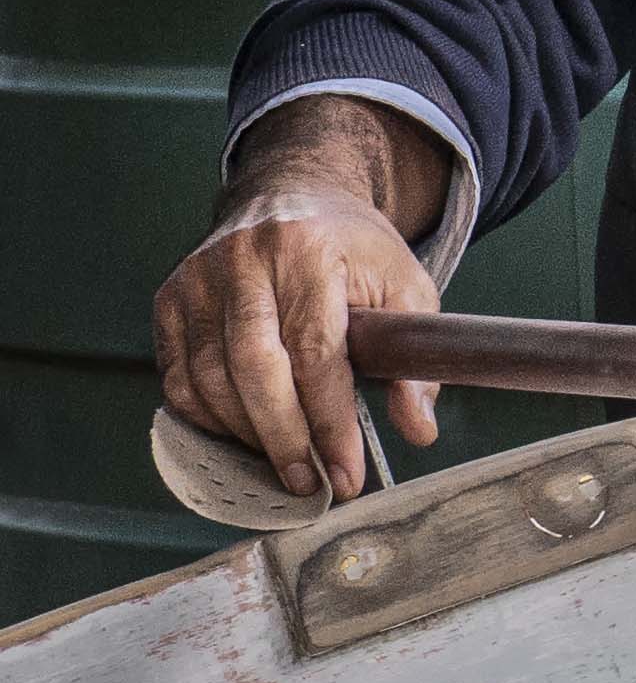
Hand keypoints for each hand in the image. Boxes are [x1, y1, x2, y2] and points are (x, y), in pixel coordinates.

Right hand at [154, 96, 450, 500]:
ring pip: (208, 381)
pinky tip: (245, 437)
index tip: (347, 474)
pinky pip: (178, 378)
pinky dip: (208, 419)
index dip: (330, 422)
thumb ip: (413, 360)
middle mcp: (243, 261)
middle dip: (284, 440)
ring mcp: (197, 279)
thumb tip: (419, 430)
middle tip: (311, 486)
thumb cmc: (354, 251)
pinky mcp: (169, 300)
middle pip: (253, 370)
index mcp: (309, 251)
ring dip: (246, 436)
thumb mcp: (406, 288)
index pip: (315, 352)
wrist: (293, 196)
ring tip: (286, 466)